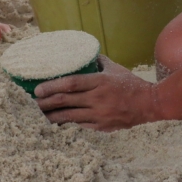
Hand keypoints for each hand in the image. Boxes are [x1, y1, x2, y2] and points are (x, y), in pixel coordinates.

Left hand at [34, 56, 160, 130]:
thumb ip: (96, 61)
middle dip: (46, 103)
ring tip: (38, 115)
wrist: (151, 104)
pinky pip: (80, 125)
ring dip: (52, 116)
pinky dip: (66, 124)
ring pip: (70, 117)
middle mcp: (98, 99)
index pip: (71, 83)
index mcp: (99, 82)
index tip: (38, 89)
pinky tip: (55, 123)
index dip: (52, 86)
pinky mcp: (102, 127)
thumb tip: (80, 53)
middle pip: (66, 101)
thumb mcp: (114, 68)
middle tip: (31, 103)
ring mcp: (100, 115)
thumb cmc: (131, 84)